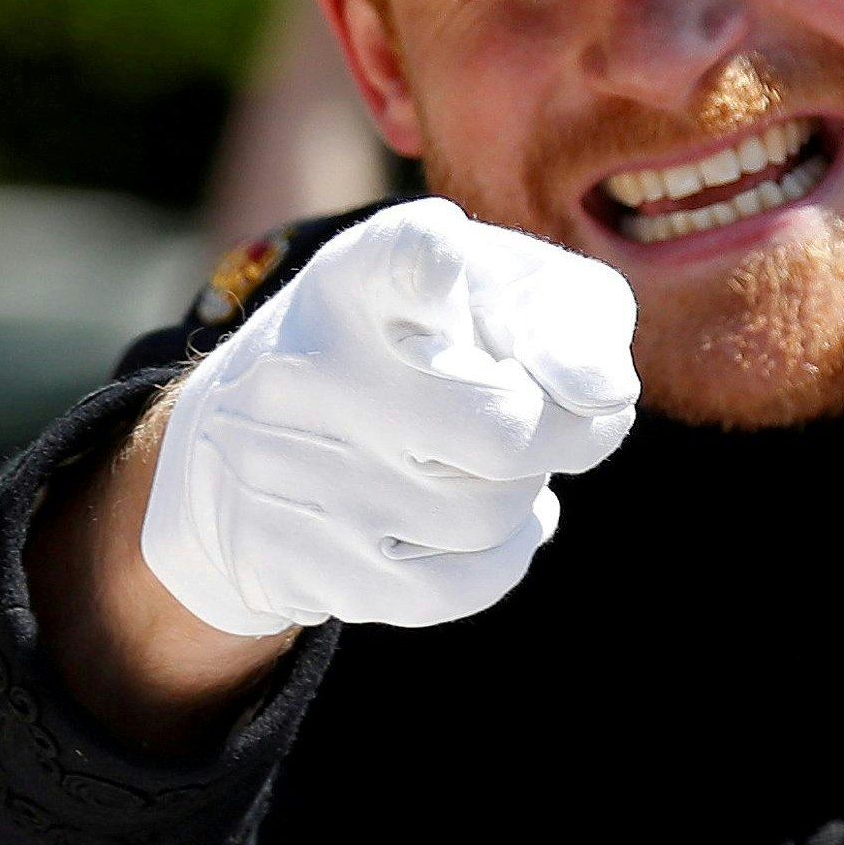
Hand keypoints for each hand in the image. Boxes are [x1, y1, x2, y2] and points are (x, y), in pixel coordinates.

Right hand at [141, 198, 638, 635]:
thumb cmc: (417, 350)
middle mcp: (311, 370)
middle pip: (501, 425)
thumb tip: (606, 394)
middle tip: (557, 421)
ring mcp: (295, 475)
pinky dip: (499, 557)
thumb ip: (566, 319)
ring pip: (488, 513)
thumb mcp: (487, 295)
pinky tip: (490, 522)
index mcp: (359, 279)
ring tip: (494, 463)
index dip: (428, 259)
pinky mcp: (295, 562)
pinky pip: (451, 588)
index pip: (391, 256)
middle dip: (563, 435)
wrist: (237, 446)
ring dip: (522, 492)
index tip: (444, 265)